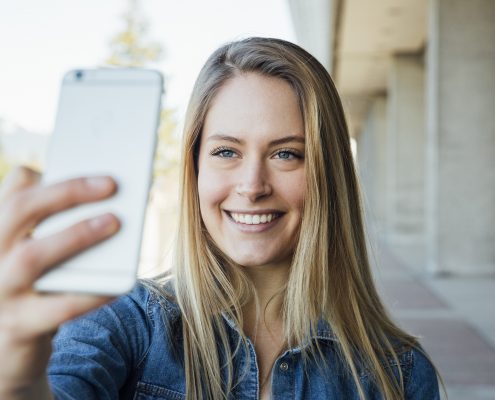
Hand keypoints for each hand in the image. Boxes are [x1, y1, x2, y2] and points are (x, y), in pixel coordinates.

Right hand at [0, 166, 119, 396]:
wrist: (5, 349)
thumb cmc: (30, 288)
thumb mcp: (30, 252)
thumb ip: (48, 223)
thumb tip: (91, 194)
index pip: (12, 194)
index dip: (45, 176)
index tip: (83, 165)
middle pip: (17, 211)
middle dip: (66, 192)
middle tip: (110, 184)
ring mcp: (0, 292)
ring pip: (32, 257)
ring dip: (76, 235)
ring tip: (114, 222)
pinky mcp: (19, 326)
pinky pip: (59, 307)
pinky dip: (92, 293)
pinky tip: (121, 283)